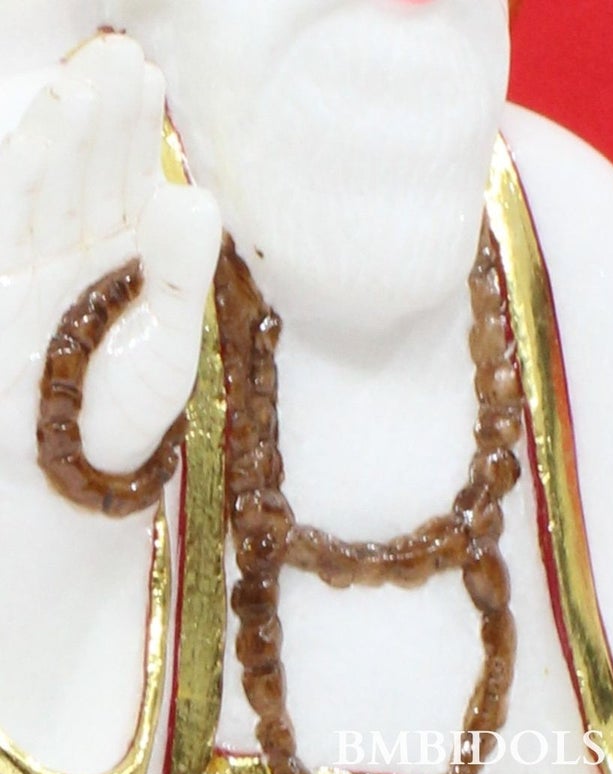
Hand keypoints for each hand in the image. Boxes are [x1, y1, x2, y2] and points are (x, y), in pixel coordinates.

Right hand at [0, 34, 219, 467]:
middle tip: (121, 58)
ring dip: (59, 131)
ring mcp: (20, 265)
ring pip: (38, 184)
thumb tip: (196, 196)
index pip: (120, 181)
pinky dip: (17, 173)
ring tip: (84, 80)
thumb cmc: (121, 419)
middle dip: (97, 113)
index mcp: (113, 260)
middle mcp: (63, 252)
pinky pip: (3, 222)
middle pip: (79, 168)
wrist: (69, 479)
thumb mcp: (168, 344)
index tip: (148, 76)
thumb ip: (178, 271)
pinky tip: (37, 132)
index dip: (130, 129)